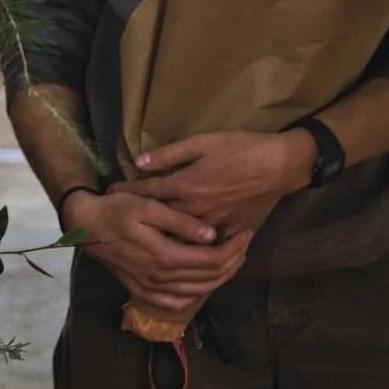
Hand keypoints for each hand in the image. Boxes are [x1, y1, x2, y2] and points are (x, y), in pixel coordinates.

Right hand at [65, 187, 251, 312]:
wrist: (85, 226)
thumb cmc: (116, 209)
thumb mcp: (148, 206)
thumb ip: (180, 222)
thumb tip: (212, 235)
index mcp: (165, 256)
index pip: (212, 260)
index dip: (234, 248)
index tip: (245, 232)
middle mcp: (161, 278)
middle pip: (210, 278)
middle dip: (233, 261)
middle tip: (245, 243)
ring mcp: (151, 288)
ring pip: (197, 291)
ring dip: (220, 277)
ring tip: (233, 258)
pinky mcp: (142, 291)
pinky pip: (176, 301)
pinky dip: (196, 294)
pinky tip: (203, 283)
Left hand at [127, 130, 310, 233]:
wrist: (279, 166)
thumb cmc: (241, 148)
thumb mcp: (203, 142)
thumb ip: (170, 154)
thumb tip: (139, 161)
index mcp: (185, 185)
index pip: (147, 192)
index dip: (127, 191)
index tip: (110, 194)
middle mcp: (194, 209)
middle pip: (158, 219)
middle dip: (137, 217)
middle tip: (117, 218)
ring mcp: (211, 223)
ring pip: (177, 236)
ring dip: (158, 234)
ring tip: (138, 235)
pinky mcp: (227, 230)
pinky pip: (202, 243)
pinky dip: (187, 244)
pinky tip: (175, 246)